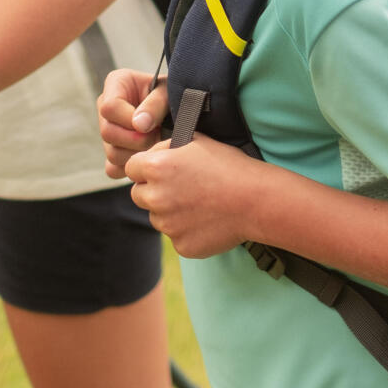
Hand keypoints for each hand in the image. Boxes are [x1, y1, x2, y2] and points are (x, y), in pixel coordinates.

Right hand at [98, 68, 166, 178]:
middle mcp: (107, 108)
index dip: (129, 120)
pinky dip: (132, 167)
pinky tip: (148, 155)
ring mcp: (108, 131)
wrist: (181, 109)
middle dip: (136, 140)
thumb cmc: (174, 94)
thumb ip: (155, 105)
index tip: (151, 125)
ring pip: (112, 153)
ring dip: (137, 154)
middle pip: (108, 132)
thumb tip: (139, 126)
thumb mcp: (168, 92)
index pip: (109, 107)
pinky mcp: (113, 152)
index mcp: (116, 84)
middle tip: (158, 137)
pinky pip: (113, 168)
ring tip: (157, 144)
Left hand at [126, 133, 262, 257]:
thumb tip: (153, 152)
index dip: (145, 167)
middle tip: (181, 187)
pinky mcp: (181, 246)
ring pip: (157, 217)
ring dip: (170, 212)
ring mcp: (167, 225)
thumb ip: (168, 147)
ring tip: (199, 203)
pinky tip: (207, 220)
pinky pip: (176, 236)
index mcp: (156, 168)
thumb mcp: (197, 142)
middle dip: (153, 191)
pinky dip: (187, 230)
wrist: (255, 200)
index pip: (131, 168)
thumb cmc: (229, 166)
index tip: (161, 169)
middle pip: (139, 195)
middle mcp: (155, 198)